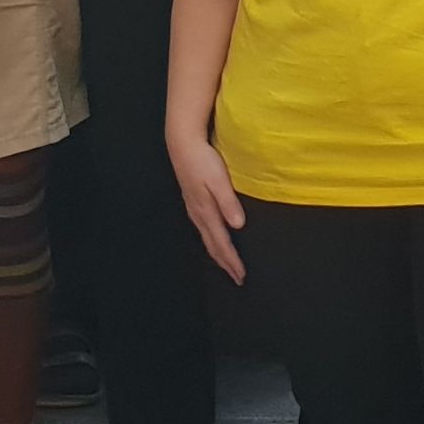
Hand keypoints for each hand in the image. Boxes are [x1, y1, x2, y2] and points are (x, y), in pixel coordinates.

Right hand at [168, 131, 247, 284]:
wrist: (183, 144)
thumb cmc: (203, 160)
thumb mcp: (219, 180)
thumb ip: (229, 203)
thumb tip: (238, 226)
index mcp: (206, 211)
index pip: (221, 243)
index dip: (231, 260)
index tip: (241, 275)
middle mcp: (198, 214)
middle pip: (213, 245)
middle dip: (225, 263)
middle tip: (238, 279)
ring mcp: (194, 208)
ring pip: (207, 238)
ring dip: (218, 254)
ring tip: (227, 265)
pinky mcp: (193, 201)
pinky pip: (203, 229)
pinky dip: (212, 241)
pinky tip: (214, 240)